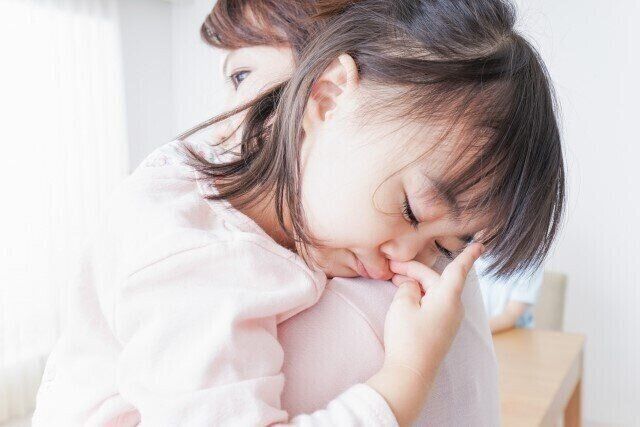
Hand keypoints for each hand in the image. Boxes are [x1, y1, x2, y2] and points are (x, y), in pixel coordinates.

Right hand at [384, 243, 484, 383]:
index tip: (481, 244)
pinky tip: (404, 296)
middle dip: (415, 270)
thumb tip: (412, 285)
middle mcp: (453, 307)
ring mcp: (449, 319)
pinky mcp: (441, 329)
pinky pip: (433, 304)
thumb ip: (408, 287)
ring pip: (433, 291)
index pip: (459, 269)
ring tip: (394, 280)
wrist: (411, 373)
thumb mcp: (402, 305)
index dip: (468, 255)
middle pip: (436, 279)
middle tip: (391, 266)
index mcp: (447, 297)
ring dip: (416, 283)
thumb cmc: (407, 338)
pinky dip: (419, 296)